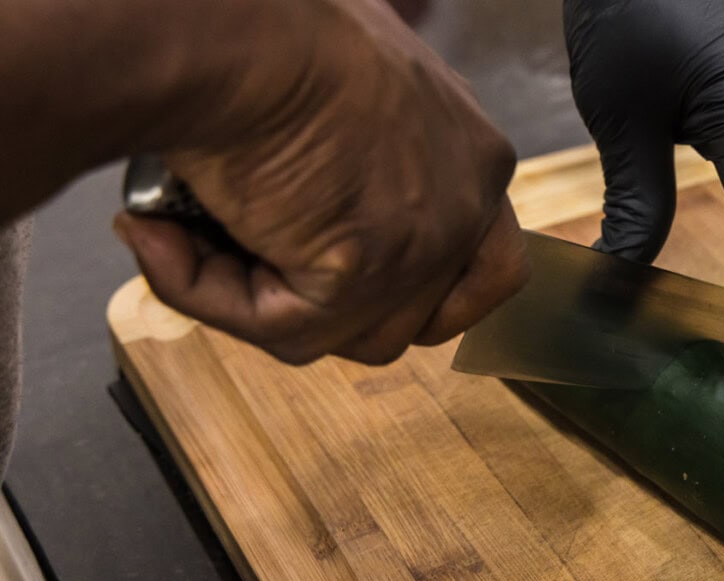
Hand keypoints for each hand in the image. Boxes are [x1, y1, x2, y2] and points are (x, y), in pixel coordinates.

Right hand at [113, 0, 528, 365]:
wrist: (227, 30)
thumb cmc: (270, 27)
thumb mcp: (351, 79)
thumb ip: (359, 143)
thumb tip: (303, 198)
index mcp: (473, 157)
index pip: (487, 263)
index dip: (428, 291)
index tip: (369, 289)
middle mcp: (467, 205)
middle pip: (423, 313)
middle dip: (346, 310)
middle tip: (265, 268)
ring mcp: (424, 246)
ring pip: (359, 336)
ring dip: (276, 307)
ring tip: (201, 240)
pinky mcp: (364, 276)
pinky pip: (288, 331)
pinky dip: (217, 296)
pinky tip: (166, 241)